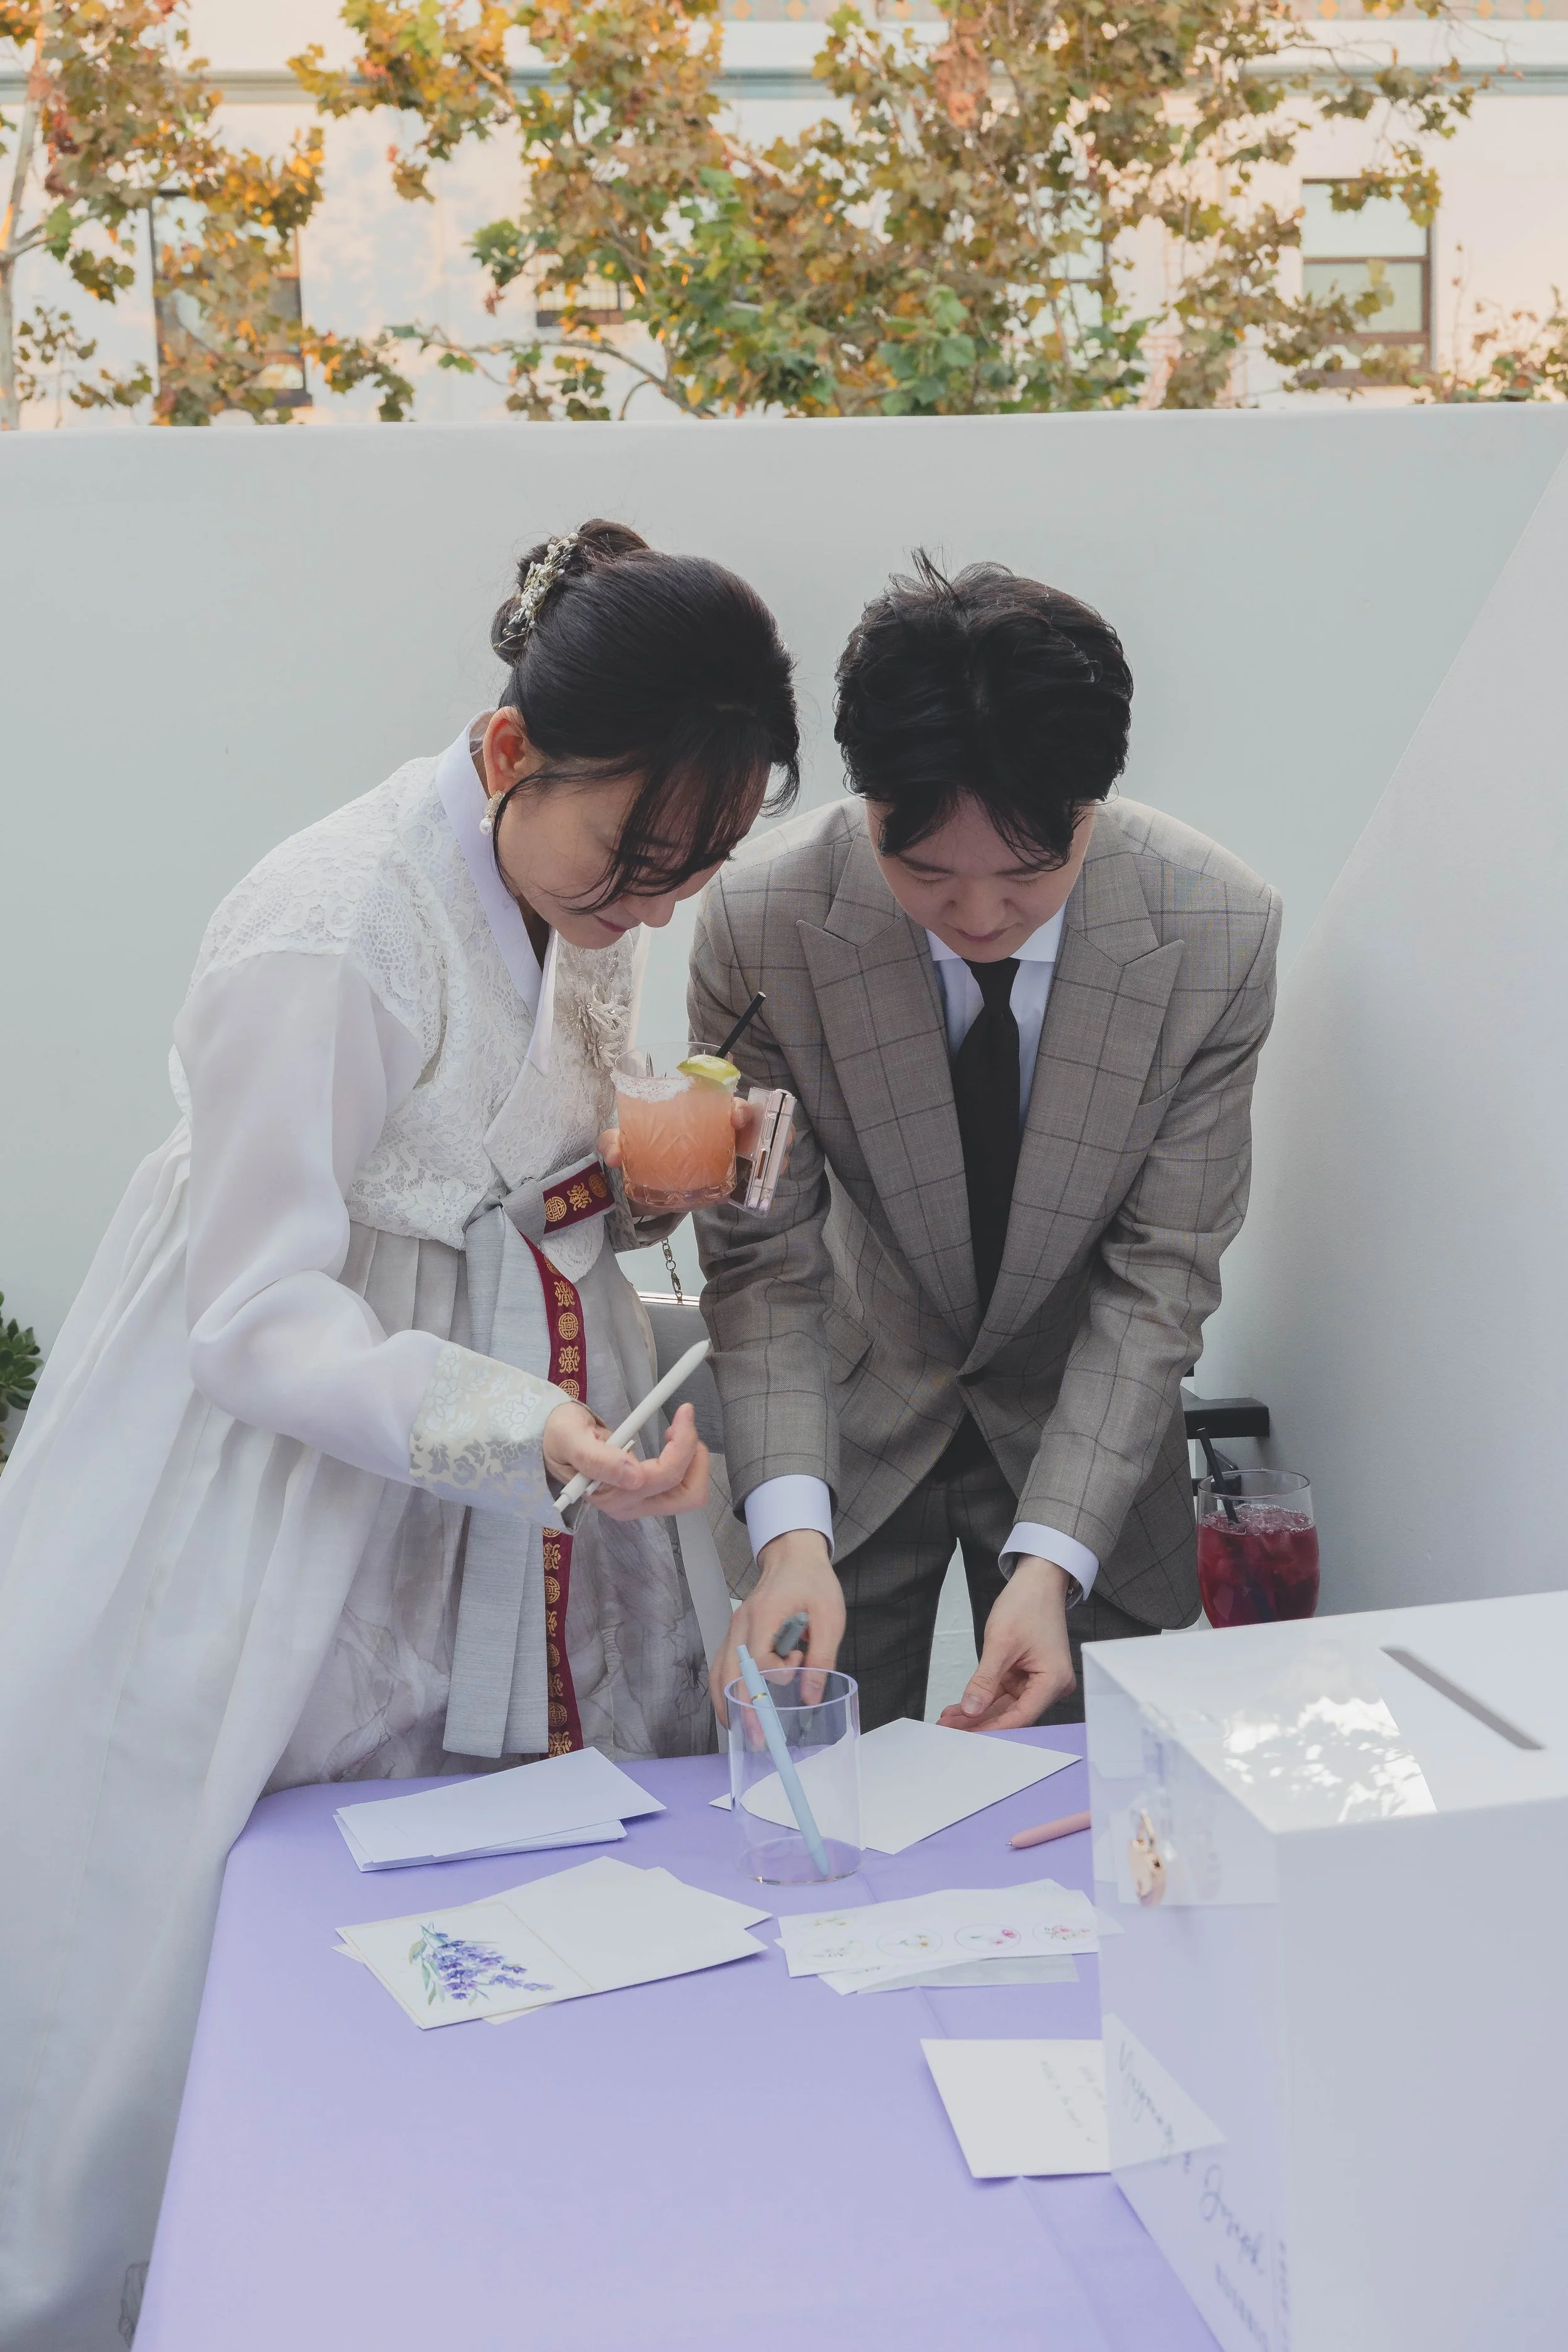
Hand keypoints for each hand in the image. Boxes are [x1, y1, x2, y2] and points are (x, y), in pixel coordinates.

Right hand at [542, 1399, 709, 1520]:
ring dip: (693, 1461)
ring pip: (689, 1493)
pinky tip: (670, 1442)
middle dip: (696, 1459)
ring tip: (675, 1433)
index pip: (664, 1476)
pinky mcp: (646, 1495)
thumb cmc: (560, 1437)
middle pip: (687, 1496)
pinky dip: (687, 1462)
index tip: (684, 1411)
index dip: (683, 1444)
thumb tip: (633, 1475)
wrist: (552, 1441)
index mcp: (612, 1496)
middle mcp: (629, 1506)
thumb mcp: (571, 1439)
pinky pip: (681, 1486)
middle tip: (685, 1426)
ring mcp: (640, 1503)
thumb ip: (597, 1459)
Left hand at [598, 1094, 785, 1178]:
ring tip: (778, 1163)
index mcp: (696, 1110)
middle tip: (771, 1140)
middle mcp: (717, 1128)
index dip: (737, 1105)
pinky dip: (764, 1178)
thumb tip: (615, 1154)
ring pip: (760, 1145)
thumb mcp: (623, 1142)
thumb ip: (613, 1141)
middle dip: (768, 1126)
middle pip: (752, 1120)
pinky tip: (770, 1183)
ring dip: (774, 1150)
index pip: (724, 1099)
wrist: (639, 1186)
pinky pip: (752, 1175)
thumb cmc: (638, 1149)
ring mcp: (725, 1154)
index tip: (736, 1116)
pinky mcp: (727, 1179)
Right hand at [711, 1529, 844, 1726]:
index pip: (759, 1657)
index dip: (776, 1673)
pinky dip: (725, 1689)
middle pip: (731, 1671)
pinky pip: (723, 1665)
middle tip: (758, 1737)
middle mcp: (741, 1623)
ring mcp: (734, 1628)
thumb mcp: (829, 1617)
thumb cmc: (813, 1583)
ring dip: (728, 1702)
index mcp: (764, 1614)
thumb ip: (821, 1658)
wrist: (793, 1557)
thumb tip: (810, 1697)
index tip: (797, 1669)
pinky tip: (733, 1709)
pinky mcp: (736, 1634)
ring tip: (739, 1732)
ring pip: (721, 1671)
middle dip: (743, 1707)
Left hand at [938, 1557, 1075, 1731]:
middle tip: (948, 1730)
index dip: (992, 1728)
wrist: (1037, 1580)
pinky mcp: (1027, 1675)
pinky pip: (1003, 1692)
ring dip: (977, 1712)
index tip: (965, 1736)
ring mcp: (1038, 1680)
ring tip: (949, 1721)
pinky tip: (960, 1708)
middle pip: (1012, 1714)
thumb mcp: (1000, 1642)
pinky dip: (982, 1697)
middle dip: (979, 1722)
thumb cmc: (1028, 1603)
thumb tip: (971, 1709)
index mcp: (1053, 1680)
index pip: (1020, 1716)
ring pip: (1005, 1705)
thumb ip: (985, 1680)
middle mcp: (1050, 1685)